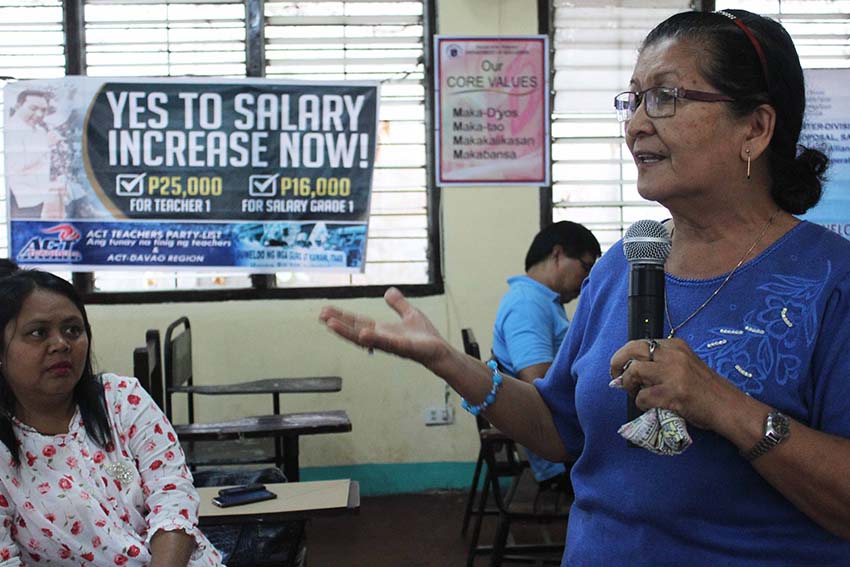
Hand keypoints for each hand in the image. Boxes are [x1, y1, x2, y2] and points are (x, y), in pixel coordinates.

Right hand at [319, 287, 450, 370]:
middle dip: (338, 324)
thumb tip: (389, 291)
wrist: (440, 351)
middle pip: (355, 329)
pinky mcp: (403, 348)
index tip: (325, 311)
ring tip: (331, 324)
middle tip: (321, 316)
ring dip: (347, 332)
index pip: (357, 322)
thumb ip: (399, 304)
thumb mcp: (410, 313)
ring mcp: (391, 344)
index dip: (341, 317)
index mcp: (382, 330)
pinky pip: (387, 343)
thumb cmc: (425, 338)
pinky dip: (375, 339)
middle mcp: (382, 338)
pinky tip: (364, 335)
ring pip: (364, 338)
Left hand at [609, 338, 742, 430]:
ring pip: (634, 371)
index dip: (626, 356)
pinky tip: (650, 406)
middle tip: (616, 377)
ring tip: (635, 393)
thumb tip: (628, 372)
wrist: (728, 407)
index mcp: (676, 346)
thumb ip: (660, 364)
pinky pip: (642, 396)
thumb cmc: (706, 389)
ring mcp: (673, 373)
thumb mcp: (684, 366)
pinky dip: (640, 403)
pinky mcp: (673, 393)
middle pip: (632, 349)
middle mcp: (673, 355)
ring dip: (628, 384)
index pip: (640, 343)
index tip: (622, 368)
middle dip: (617, 362)